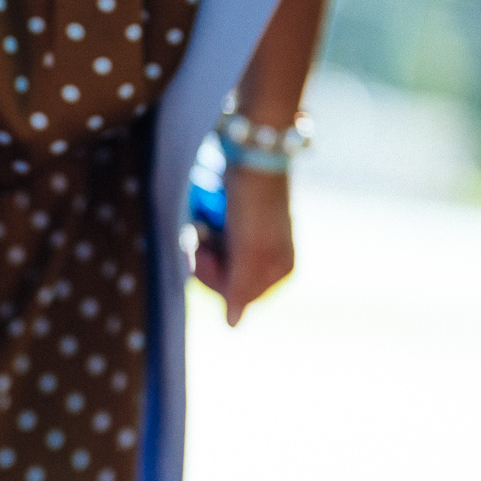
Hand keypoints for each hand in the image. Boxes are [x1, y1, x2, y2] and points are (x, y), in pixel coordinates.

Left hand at [193, 164, 294, 326]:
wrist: (254, 155)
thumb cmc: (253, 204)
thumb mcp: (249, 250)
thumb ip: (241, 288)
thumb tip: (233, 325)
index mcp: (280, 271)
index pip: (236, 298)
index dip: (214, 280)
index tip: (204, 254)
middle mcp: (270, 261)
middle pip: (224, 283)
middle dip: (206, 262)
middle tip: (200, 235)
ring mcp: (255, 244)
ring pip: (216, 263)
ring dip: (203, 246)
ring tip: (203, 224)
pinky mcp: (240, 227)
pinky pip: (215, 244)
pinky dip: (206, 235)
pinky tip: (205, 220)